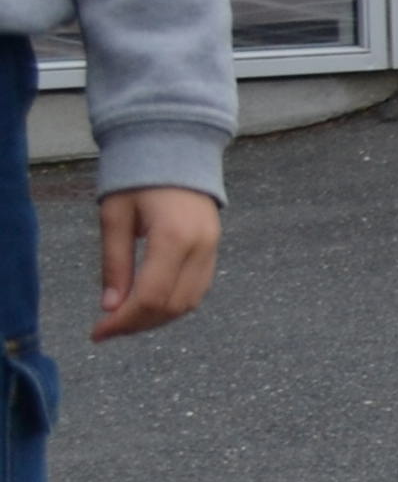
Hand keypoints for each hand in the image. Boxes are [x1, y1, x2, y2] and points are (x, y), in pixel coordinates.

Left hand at [95, 186, 216, 340]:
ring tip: (125, 319)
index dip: (123, 321)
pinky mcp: (215, 249)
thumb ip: (114, 263)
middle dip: (137, 324)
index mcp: (173, 237)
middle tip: (107, 329)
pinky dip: (173, 304)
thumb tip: (110, 307)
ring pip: (189, 303)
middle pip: (172, 305)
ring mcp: (212, 249)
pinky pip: (197, 289)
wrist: (176, 149)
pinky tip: (148, 304)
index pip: (150, 296)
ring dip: (156, 318)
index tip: (98, 333)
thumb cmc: (138, 179)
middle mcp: (200, 247)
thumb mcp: (115, 218)